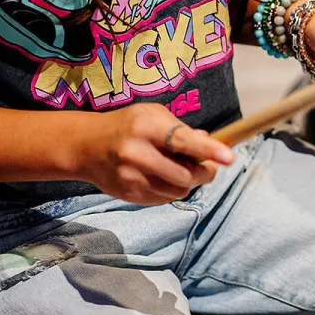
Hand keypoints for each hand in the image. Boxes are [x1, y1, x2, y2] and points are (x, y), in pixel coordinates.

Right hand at [71, 104, 234, 204]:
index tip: (229, 157)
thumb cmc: (126, 126)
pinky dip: (171, 190)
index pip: (182, 141)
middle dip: (204, 172)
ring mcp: (131, 177)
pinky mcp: (129, 195)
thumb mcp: (152, 115)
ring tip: (178, 168)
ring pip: (179, 191)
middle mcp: (136, 153)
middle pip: (187, 175)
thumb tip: (211, 142)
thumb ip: (181, 129)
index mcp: (145, 128)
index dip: (208, 150)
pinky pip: (165, 199)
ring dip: (188, 183)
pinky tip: (161, 176)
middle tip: (206, 166)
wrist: (86, 147)